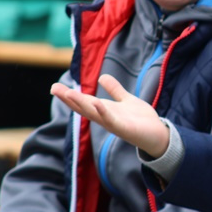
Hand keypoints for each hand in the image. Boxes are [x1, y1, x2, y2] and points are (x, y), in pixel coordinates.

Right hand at [51, 74, 169, 157]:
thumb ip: (115, 90)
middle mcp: (105, 118)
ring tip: (68, 93)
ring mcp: (113, 124)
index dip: (69, 95)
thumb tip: (102, 77)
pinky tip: (96, 102)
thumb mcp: (126, 100)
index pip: (83, 102)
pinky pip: (111, 121)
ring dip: (81, 104)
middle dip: (69, 99)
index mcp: (104, 111)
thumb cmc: (141, 119)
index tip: (54, 87)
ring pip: (93, 114)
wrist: (158, 134)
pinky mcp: (124, 129)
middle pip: (83, 108)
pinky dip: (103, 112)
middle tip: (54, 88)